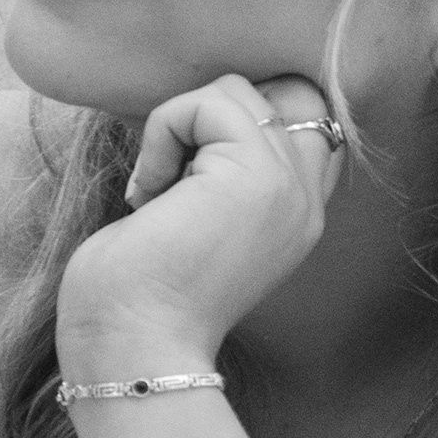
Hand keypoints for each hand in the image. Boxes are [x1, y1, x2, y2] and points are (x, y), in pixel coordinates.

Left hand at [55, 72, 345, 373]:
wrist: (132, 346)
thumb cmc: (139, 293)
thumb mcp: (197, 221)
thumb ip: (222, 174)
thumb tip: (198, 113)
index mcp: (296, 216)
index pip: (301, 121)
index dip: (240, 121)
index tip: (186, 169)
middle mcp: (305, 202)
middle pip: (273, 94)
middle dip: (206, 117)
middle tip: (170, 178)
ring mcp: (288, 187)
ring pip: (235, 91)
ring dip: (178, 125)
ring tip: (158, 187)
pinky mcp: (256, 175)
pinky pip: (205, 103)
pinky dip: (162, 133)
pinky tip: (148, 193)